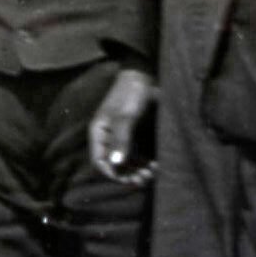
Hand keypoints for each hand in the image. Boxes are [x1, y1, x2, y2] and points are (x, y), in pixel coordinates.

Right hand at [88, 67, 157, 185]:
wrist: (147, 76)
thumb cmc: (132, 93)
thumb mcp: (126, 116)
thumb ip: (121, 139)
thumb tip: (116, 164)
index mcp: (99, 132)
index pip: (99, 161)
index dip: (112, 174)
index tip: (128, 180)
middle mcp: (109, 138)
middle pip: (115, 165)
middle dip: (129, 174)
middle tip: (145, 179)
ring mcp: (123, 137)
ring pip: (128, 162)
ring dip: (138, 171)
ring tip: (152, 173)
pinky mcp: (136, 136)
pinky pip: (139, 155)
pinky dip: (145, 163)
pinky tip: (156, 165)